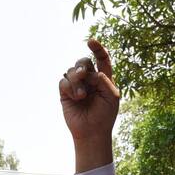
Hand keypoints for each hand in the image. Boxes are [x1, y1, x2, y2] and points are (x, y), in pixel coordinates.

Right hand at [61, 38, 119, 171]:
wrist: (92, 132)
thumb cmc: (105, 115)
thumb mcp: (111, 95)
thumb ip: (104, 79)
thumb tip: (89, 71)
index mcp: (103, 78)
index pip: (101, 58)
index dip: (97, 48)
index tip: (91, 42)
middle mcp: (89, 79)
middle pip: (83, 61)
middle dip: (82, 65)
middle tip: (84, 73)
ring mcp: (77, 85)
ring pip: (72, 70)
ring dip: (76, 80)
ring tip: (82, 95)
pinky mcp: (66, 93)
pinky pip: (63, 81)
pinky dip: (69, 87)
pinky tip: (76, 98)